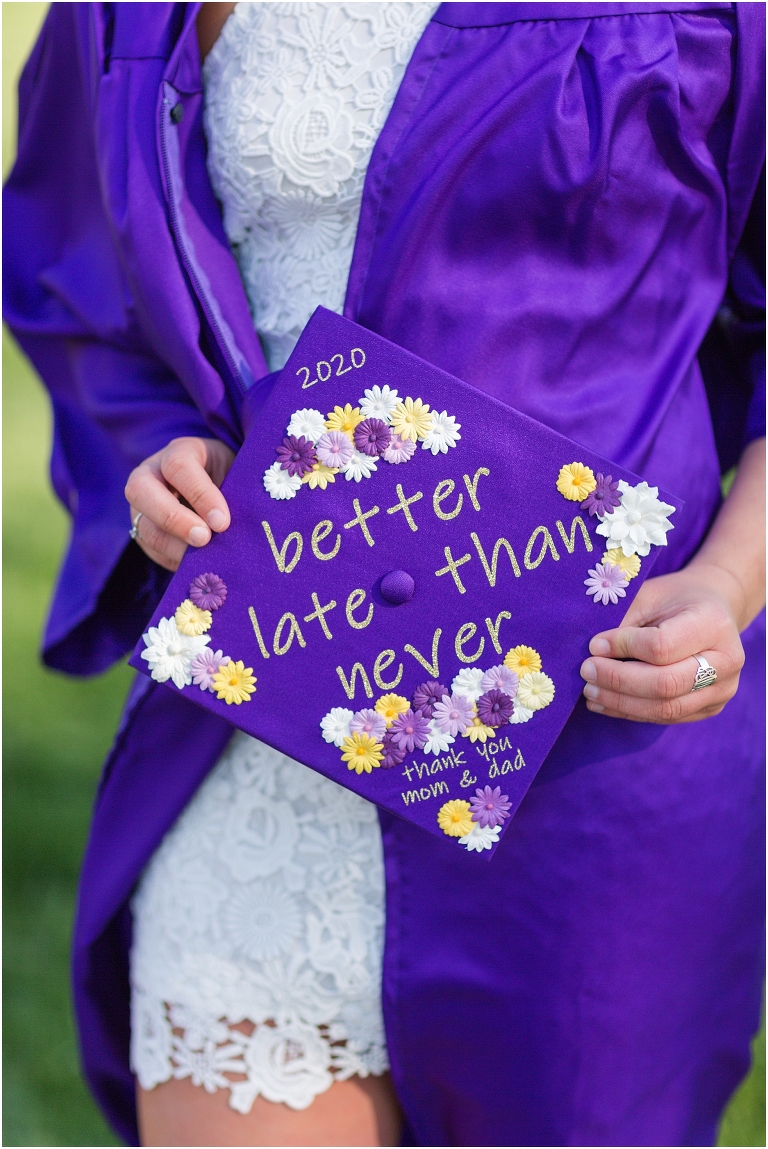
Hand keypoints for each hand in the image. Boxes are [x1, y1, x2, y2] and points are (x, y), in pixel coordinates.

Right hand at [125, 437, 234, 570]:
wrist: (226, 488)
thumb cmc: (236, 478)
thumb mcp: (238, 475)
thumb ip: (233, 493)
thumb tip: (230, 527)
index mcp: (181, 451)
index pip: (178, 465)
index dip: (199, 494)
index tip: (222, 521)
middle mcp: (152, 473)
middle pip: (140, 489)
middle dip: (173, 519)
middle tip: (203, 539)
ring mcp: (142, 503)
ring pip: (143, 525)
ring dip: (174, 546)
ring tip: (204, 559)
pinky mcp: (144, 529)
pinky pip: (150, 548)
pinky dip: (173, 559)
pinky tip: (197, 566)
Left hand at [579, 563, 745, 723]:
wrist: (713, 612)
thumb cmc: (675, 599)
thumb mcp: (649, 596)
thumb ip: (625, 622)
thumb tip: (593, 653)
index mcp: (713, 624)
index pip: (661, 646)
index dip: (623, 648)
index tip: (594, 645)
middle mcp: (727, 661)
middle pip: (665, 684)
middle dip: (618, 681)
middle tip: (586, 671)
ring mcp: (722, 690)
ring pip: (665, 708)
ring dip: (620, 702)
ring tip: (589, 689)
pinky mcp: (709, 708)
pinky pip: (665, 718)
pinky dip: (629, 712)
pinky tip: (602, 702)